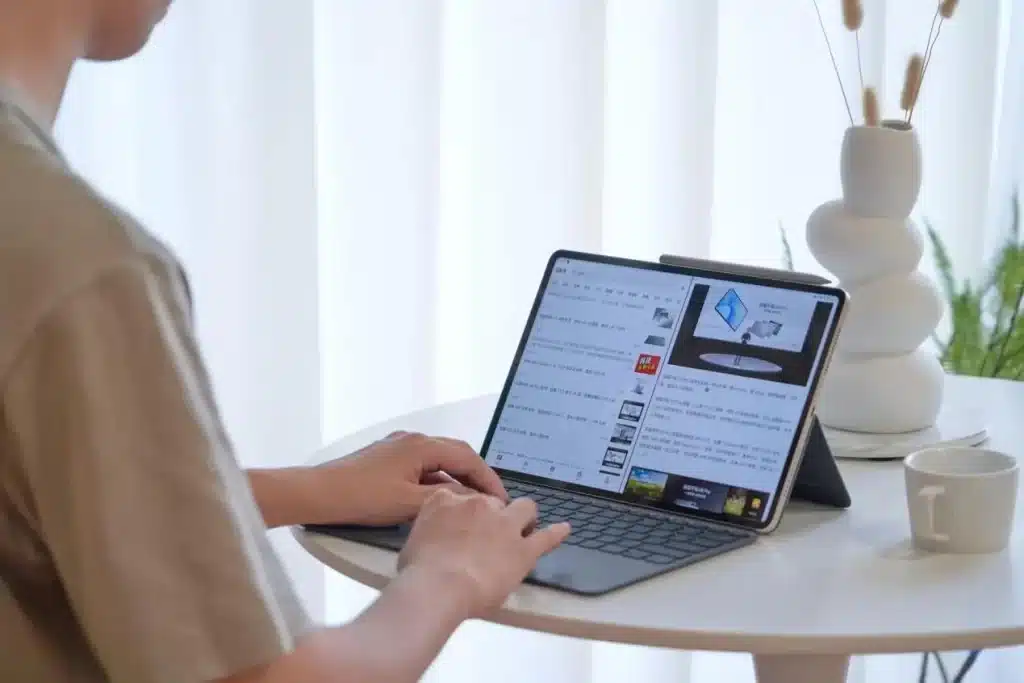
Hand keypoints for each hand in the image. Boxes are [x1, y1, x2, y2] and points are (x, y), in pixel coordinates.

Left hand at [308, 431, 507, 526]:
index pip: (468, 458)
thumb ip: (446, 500)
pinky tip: (440, 501)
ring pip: (439, 461)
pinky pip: (422, 466)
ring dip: (456, 480)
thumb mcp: (409, 504)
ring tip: (471, 504)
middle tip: (492, 502)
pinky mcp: (387, 458)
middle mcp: (413, 439)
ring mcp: (398, 447)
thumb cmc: (362, 498)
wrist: (318, 494)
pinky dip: (437, 481)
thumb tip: (474, 501)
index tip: (502, 501)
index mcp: (422, 446)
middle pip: (456, 454)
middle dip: (476, 477)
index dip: (489, 479)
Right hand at [398, 490, 570, 617]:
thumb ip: (429, 531)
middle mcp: (479, 504)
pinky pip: (546, 536)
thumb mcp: (413, 540)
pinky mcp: (523, 548)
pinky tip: (565, 529)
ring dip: (524, 516)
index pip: (462, 496)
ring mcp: (504, 524)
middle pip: (493, 502)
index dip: (466, 512)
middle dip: (494, 515)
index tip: (465, 524)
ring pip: (524, 508)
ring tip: (524, 527)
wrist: (438, 587)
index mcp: (447, 500)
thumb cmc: (418, 571)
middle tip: (491, 534)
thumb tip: (434, 541)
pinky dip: (557, 533)